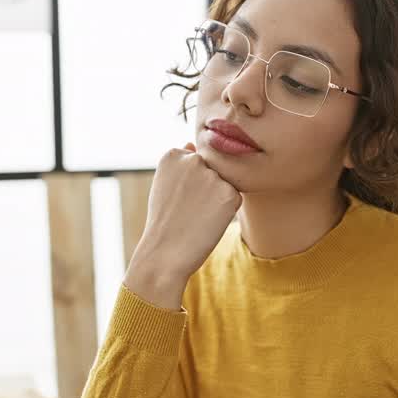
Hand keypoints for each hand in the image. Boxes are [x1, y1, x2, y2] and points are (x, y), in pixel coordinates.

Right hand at [124, 143, 240, 308]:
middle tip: (188, 210)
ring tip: (197, 216)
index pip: (196, 160)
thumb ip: (180, 162)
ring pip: (224, 183)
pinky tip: (208, 222)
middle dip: (205, 188)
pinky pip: (234, 198)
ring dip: (216, 199)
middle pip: (212, 169)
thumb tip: (192, 143)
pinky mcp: (230, 193)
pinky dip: (225, 212)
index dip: (189, 184)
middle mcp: (193, 159)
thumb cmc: (164, 222)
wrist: (165, 254)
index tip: (177, 199)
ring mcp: (212, 175)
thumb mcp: (163, 184)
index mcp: (172, 154)